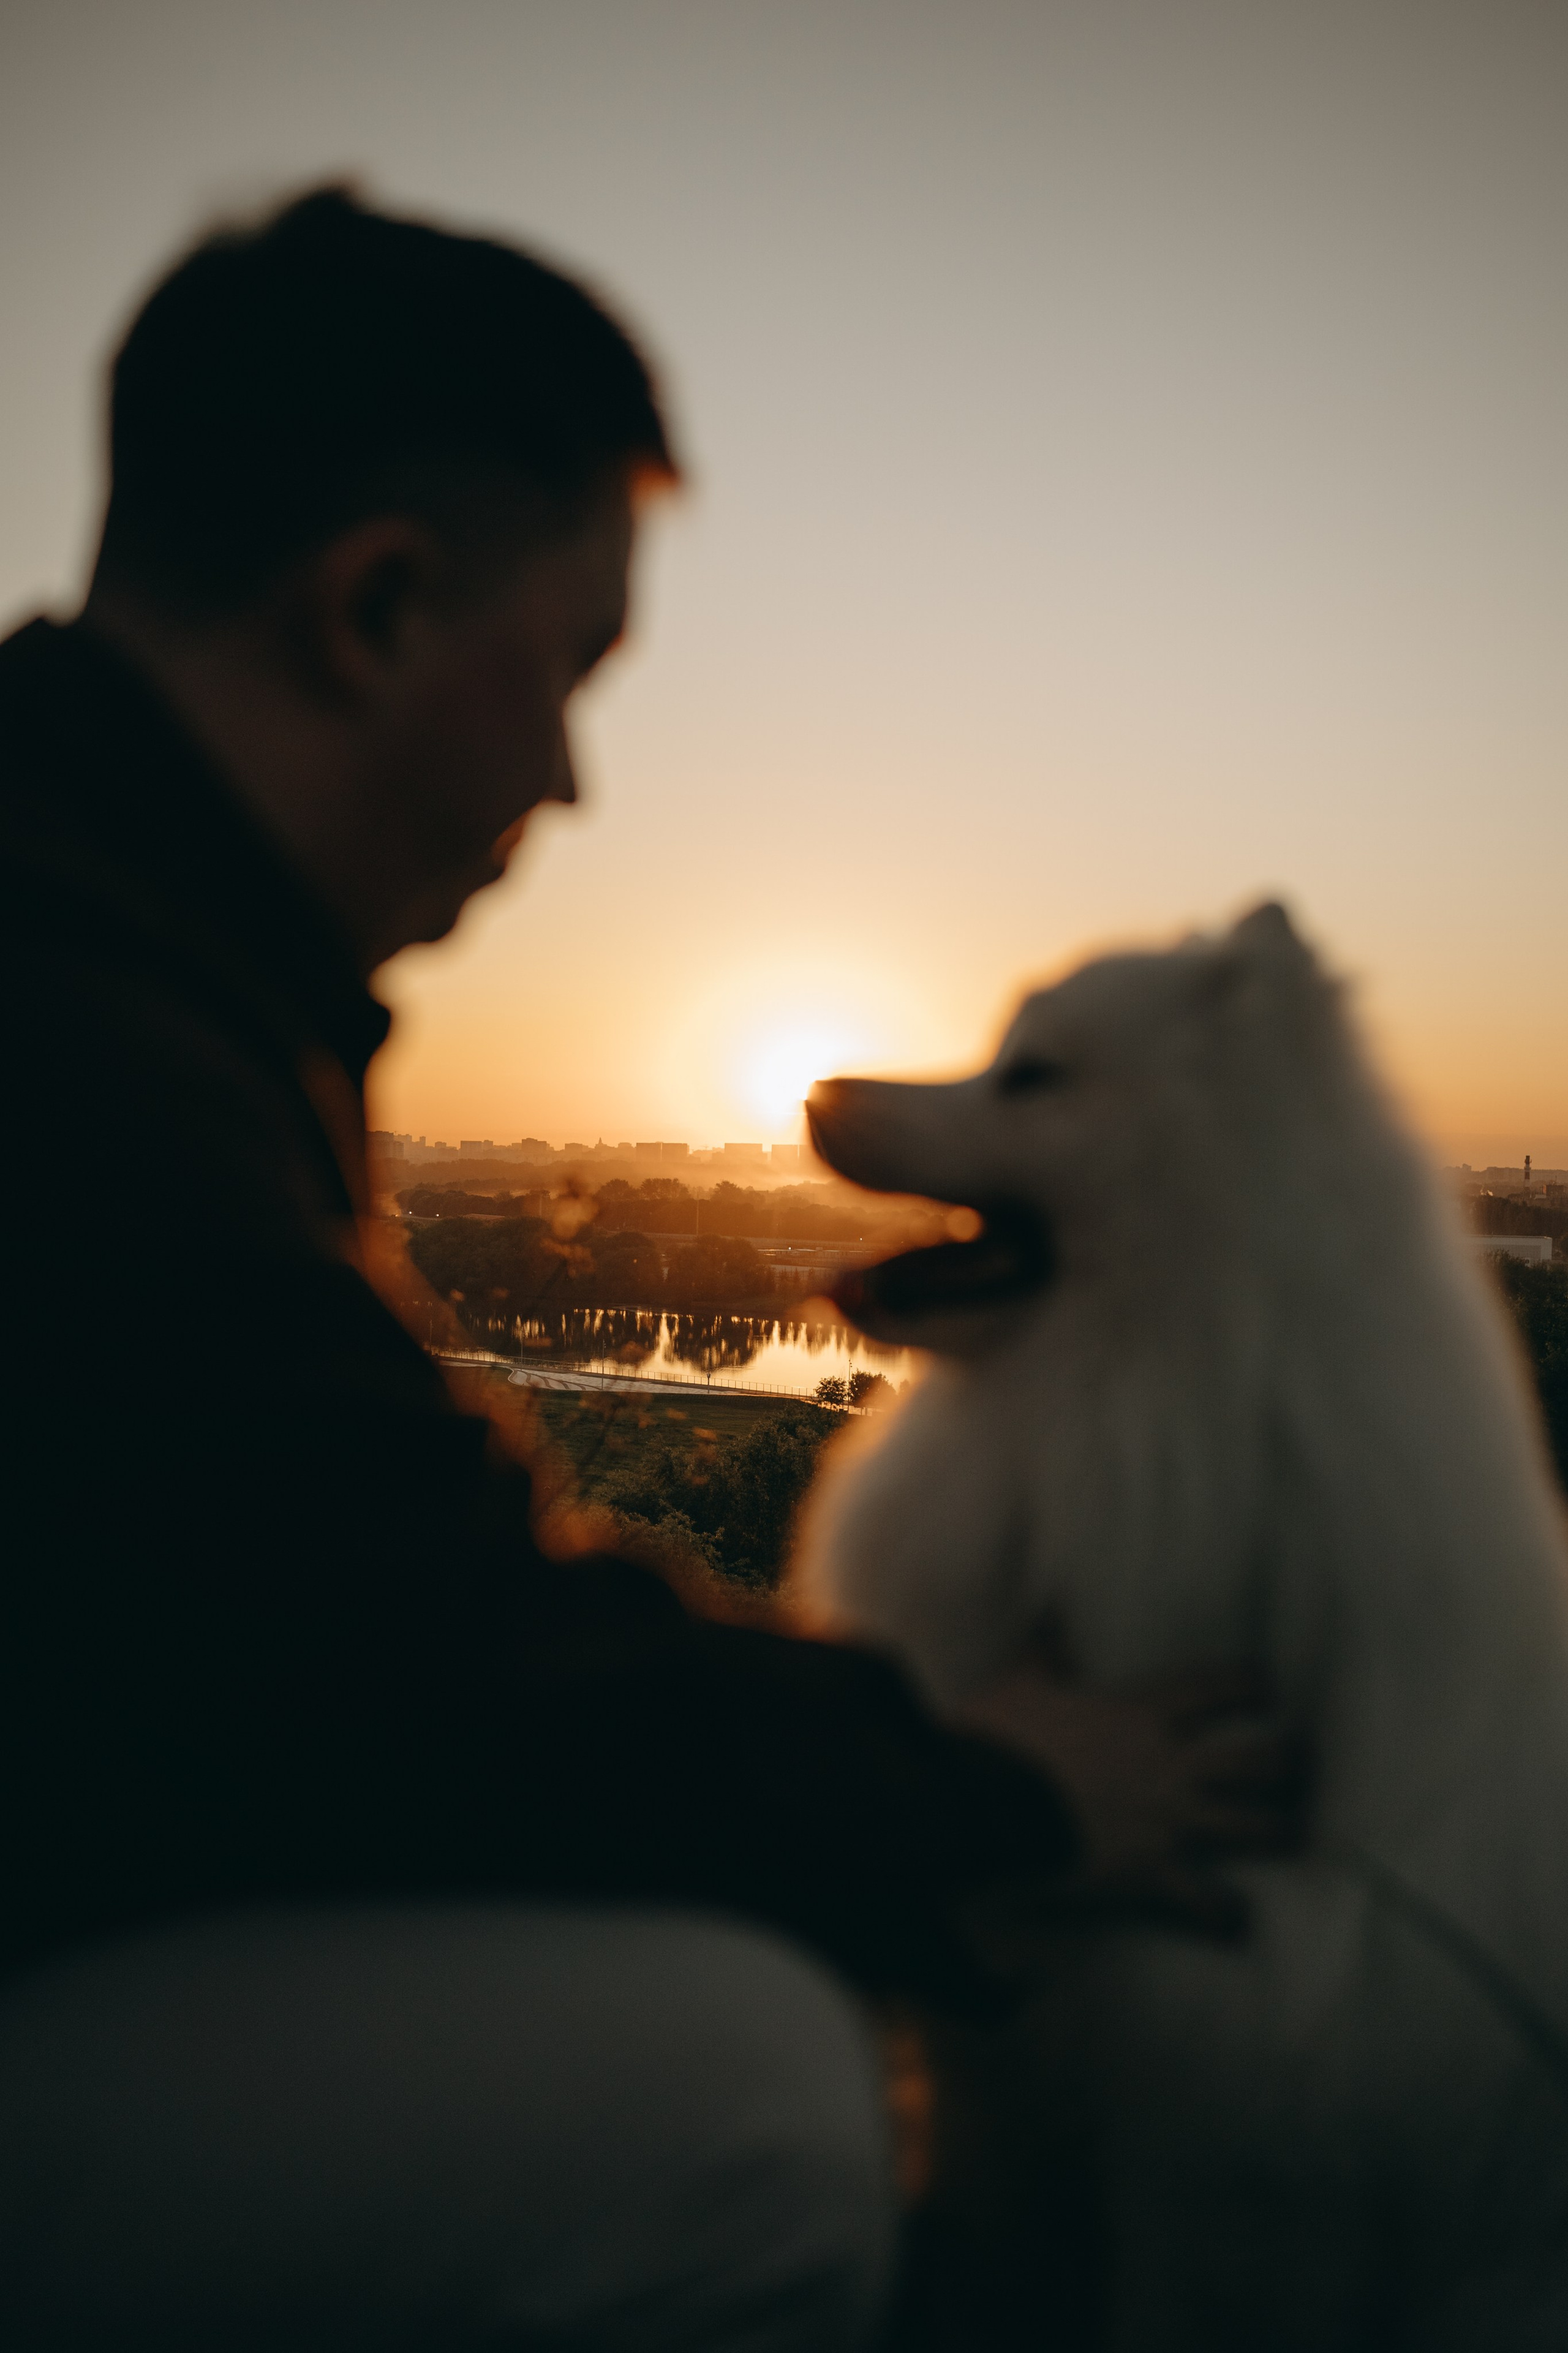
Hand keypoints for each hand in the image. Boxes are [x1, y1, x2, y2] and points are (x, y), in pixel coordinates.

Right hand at [956, 1633, 1305, 1934]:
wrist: (981, 1810)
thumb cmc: (1001, 1741)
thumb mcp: (1023, 1682)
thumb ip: (1048, 1647)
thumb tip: (1053, 1608)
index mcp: (1141, 1714)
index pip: (1214, 1688)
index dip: (1249, 1683)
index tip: (1268, 1685)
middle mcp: (1168, 1766)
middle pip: (1256, 1760)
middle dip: (1288, 1762)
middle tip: (1303, 1761)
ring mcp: (1167, 1823)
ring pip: (1251, 1827)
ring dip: (1279, 1831)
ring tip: (1297, 1832)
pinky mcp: (1151, 1874)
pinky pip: (1204, 1900)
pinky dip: (1225, 1915)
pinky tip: (1241, 1923)